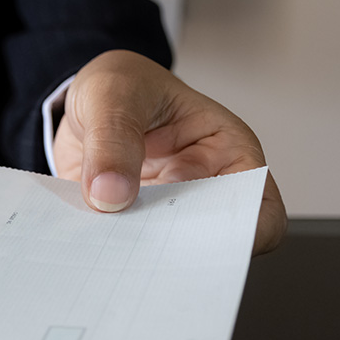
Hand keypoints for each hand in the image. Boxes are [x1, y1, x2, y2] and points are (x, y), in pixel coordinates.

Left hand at [54, 50, 286, 254]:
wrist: (82, 101)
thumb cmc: (121, 85)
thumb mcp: (113, 94)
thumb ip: (112, 139)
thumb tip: (111, 193)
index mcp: (225, 151)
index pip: (258, 207)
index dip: (243, 234)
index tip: (200, 242)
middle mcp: (200, 188)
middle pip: (207, 240)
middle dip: (176, 252)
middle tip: (137, 248)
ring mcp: (162, 211)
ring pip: (161, 251)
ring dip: (132, 253)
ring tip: (102, 246)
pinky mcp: (126, 223)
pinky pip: (119, 246)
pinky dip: (102, 248)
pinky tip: (82, 242)